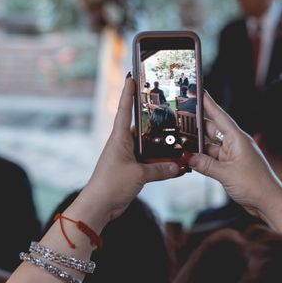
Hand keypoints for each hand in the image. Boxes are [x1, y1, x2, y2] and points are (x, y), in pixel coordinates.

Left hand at [79, 75, 181, 224]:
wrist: (99, 207)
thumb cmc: (111, 185)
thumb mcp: (139, 175)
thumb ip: (160, 170)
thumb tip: (178, 166)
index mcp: (119, 138)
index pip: (124, 109)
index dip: (128, 92)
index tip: (131, 75)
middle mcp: (123, 145)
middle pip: (142, 128)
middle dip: (156, 121)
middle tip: (171, 109)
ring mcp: (128, 158)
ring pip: (149, 148)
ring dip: (163, 147)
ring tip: (182, 140)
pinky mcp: (132, 171)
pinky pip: (150, 163)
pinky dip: (162, 164)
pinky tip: (177, 166)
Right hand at [188, 92, 281, 218]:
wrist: (268, 203)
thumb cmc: (256, 185)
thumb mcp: (226, 174)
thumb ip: (204, 164)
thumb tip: (186, 156)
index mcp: (237, 139)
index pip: (219, 116)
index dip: (208, 104)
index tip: (198, 92)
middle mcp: (234, 144)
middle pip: (211, 130)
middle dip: (195, 125)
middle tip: (179, 119)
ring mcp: (231, 155)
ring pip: (209, 146)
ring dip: (196, 146)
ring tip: (179, 142)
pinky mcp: (229, 166)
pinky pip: (211, 158)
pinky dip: (201, 158)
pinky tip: (189, 159)